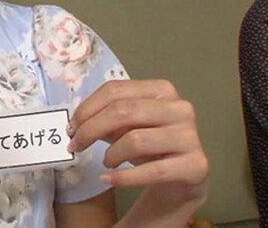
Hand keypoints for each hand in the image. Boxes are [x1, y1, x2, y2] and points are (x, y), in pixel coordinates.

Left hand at [67, 80, 207, 204]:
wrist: (181, 178)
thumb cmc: (150, 146)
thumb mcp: (126, 127)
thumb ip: (105, 118)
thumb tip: (75, 122)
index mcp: (162, 90)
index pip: (115, 90)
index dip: (87, 108)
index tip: (72, 126)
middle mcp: (180, 109)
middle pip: (124, 111)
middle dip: (91, 129)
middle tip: (75, 145)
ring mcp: (190, 137)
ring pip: (137, 140)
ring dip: (111, 154)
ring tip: (106, 162)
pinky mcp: (196, 165)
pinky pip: (153, 171)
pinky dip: (124, 177)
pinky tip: (109, 179)